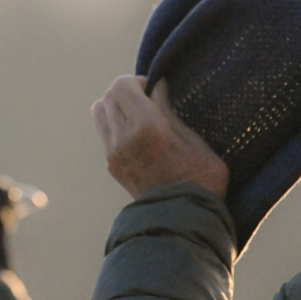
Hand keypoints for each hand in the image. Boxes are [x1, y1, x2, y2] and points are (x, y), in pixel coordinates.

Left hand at [91, 75, 228, 199]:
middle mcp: (123, 137)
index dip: (137, 80)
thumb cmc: (201, 178)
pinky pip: (104, 131)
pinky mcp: (112, 165)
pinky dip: (115, 124)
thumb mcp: (194, 139)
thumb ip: (169, 110)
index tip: (153, 89)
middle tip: (147, 101)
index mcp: (147, 125)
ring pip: (100, 111)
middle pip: (108, 96)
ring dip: (116, 106)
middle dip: (126, 92)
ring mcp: (113, 153)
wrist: (183, 219)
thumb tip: (157, 85)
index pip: (122, 85)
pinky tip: (137, 134)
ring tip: (139, 115)